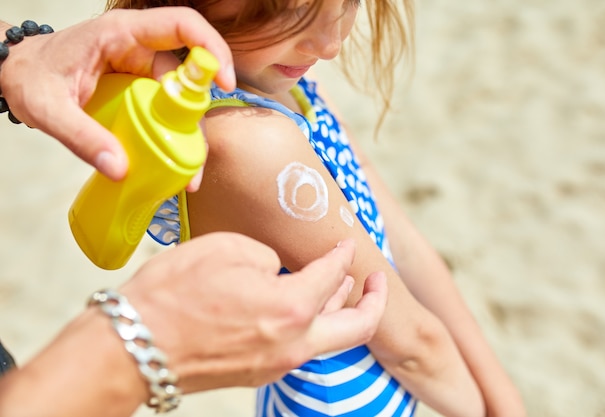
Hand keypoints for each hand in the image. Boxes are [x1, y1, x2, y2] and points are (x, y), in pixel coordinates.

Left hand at [0, 8, 234, 181]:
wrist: (17, 73)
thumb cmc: (30, 77)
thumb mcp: (48, 108)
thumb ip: (80, 136)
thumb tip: (119, 168)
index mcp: (121, 34)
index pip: (182, 25)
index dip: (211, 48)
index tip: (224, 83)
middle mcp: (138, 47)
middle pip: (189, 70)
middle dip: (200, 111)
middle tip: (198, 153)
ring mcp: (141, 68)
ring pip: (182, 94)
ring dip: (189, 131)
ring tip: (187, 170)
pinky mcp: (139, 88)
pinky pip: (167, 107)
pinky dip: (174, 133)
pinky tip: (173, 161)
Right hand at [120, 232, 387, 391]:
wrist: (132, 347)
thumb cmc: (173, 295)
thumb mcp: (226, 250)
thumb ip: (268, 256)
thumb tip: (279, 270)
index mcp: (290, 309)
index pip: (332, 276)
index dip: (343, 254)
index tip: (346, 243)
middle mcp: (292, 343)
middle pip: (356, 328)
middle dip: (374, 301)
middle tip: (377, 279)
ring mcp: (276, 362)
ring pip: (328, 338)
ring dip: (341, 312)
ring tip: (342, 289)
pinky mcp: (257, 371)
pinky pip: (300, 346)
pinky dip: (312, 324)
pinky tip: (302, 306)